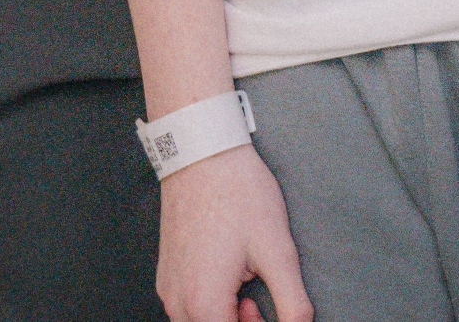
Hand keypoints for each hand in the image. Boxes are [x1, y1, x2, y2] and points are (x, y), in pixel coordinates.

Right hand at [156, 145, 310, 321]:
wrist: (203, 153)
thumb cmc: (238, 194)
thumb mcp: (278, 251)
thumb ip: (292, 303)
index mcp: (204, 302)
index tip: (272, 313)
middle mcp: (177, 302)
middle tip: (258, 300)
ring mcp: (167, 289)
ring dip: (225, 318)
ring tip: (245, 284)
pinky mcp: (166, 275)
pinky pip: (187, 308)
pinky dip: (210, 305)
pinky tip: (228, 276)